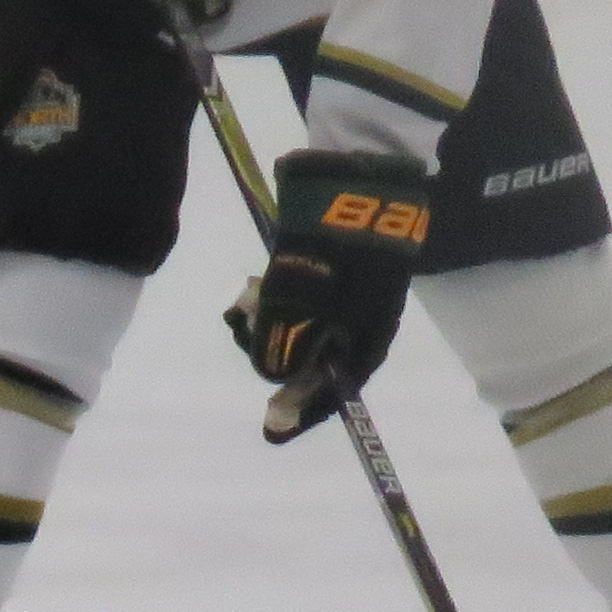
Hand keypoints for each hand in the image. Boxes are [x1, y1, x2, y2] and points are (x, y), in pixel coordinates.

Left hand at [224, 150, 431, 444]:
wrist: (358, 182)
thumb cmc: (336, 254)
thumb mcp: (304, 310)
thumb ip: (285, 350)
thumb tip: (273, 380)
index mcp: (367, 343)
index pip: (335, 392)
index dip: (302, 411)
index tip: (271, 429)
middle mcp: (358, 326)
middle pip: (307, 362)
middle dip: (271, 350)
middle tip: (244, 328)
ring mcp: (343, 298)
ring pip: (293, 329)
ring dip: (264, 321)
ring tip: (248, 298)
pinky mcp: (325, 271)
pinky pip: (292, 300)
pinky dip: (270, 297)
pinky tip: (252, 284)